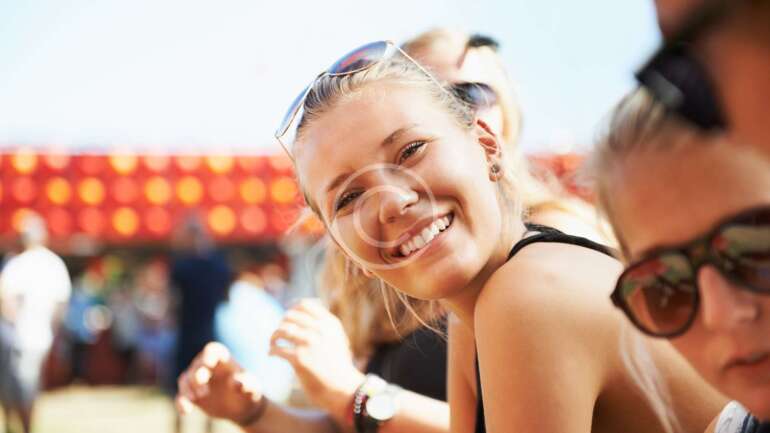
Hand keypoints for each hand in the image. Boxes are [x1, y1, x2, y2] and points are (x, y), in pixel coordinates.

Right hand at [176, 342, 264, 425]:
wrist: (241, 407)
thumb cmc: (248, 391)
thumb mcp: (252, 388)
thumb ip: (246, 384)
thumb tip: (237, 384)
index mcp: (222, 359)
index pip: (211, 350)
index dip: (208, 356)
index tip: (208, 364)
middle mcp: (206, 365)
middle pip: (196, 366)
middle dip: (197, 378)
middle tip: (204, 393)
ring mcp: (197, 379)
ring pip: (185, 379)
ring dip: (187, 389)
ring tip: (195, 400)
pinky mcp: (191, 394)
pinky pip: (181, 396)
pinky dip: (181, 403)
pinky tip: (185, 412)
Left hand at [269, 299, 364, 422]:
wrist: (344, 388)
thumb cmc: (339, 365)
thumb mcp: (338, 340)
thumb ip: (325, 327)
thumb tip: (305, 314)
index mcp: (329, 323)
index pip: (304, 305)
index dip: (292, 309)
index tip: (287, 317)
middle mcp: (319, 330)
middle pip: (289, 316)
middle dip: (281, 324)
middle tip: (279, 333)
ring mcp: (309, 343)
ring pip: (281, 331)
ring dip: (273, 337)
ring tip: (272, 343)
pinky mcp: (299, 359)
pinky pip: (278, 349)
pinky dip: (272, 351)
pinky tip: (272, 354)